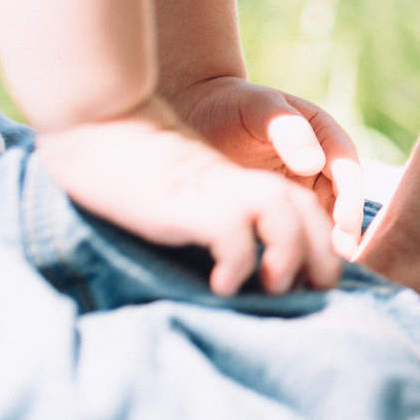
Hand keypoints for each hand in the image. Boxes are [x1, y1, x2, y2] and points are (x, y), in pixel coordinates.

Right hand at [36, 100, 344, 294]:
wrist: (98, 129)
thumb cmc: (136, 174)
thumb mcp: (190, 194)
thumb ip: (218, 217)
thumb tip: (237, 272)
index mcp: (243, 180)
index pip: (302, 204)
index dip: (319, 239)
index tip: (316, 280)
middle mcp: (238, 180)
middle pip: (303, 208)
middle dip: (321, 252)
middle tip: (318, 290)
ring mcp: (214, 186)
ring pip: (280, 212)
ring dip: (289, 252)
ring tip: (277, 288)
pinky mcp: (187, 199)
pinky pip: (231, 230)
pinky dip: (238, 260)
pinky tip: (223, 286)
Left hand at [170, 75, 366, 256]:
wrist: (196, 112)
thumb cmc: (229, 104)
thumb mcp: (260, 108)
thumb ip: (289, 130)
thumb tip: (315, 165)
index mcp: (324, 134)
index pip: (348, 168)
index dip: (350, 198)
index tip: (345, 225)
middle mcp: (320, 162)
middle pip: (342, 199)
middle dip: (344, 229)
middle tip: (338, 258)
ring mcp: (301, 184)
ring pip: (323, 217)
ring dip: (324, 242)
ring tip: (318, 268)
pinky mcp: (280, 204)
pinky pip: (297, 227)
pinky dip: (299, 245)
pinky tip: (292, 265)